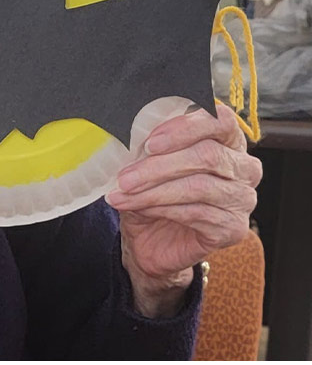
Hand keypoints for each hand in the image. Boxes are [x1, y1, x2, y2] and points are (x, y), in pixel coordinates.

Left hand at [109, 103, 260, 316]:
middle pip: (208, 155)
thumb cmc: (152, 197)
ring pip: (199, 186)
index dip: (186, 127)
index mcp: (227, 142)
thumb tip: (129, 135)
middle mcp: (244, 168)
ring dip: (153, 191)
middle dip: (159, 166)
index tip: (150, 142)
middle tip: (124, 177)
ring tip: (122, 195)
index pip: (221, 121)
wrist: (152, 243)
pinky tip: (140, 209)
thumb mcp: (146, 166)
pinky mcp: (233, 228)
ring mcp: (242, 199)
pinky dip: (161, 209)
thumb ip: (148, 148)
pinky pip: (197, 213)